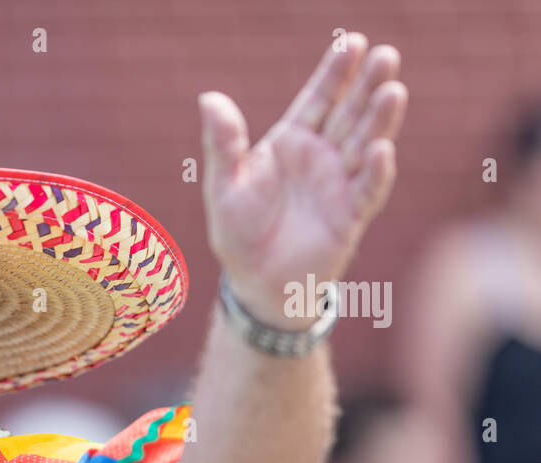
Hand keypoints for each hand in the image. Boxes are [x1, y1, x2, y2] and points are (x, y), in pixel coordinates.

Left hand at [200, 33, 407, 326]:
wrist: (255, 283)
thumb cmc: (239, 232)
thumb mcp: (223, 185)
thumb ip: (223, 143)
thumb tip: (209, 97)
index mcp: (291, 142)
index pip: (318, 99)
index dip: (335, 73)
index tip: (350, 42)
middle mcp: (322, 157)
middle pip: (349, 114)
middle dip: (367, 86)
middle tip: (385, 55)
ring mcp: (339, 184)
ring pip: (365, 144)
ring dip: (380, 120)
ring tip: (392, 90)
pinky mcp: (350, 216)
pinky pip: (367, 190)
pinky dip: (375, 171)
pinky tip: (381, 150)